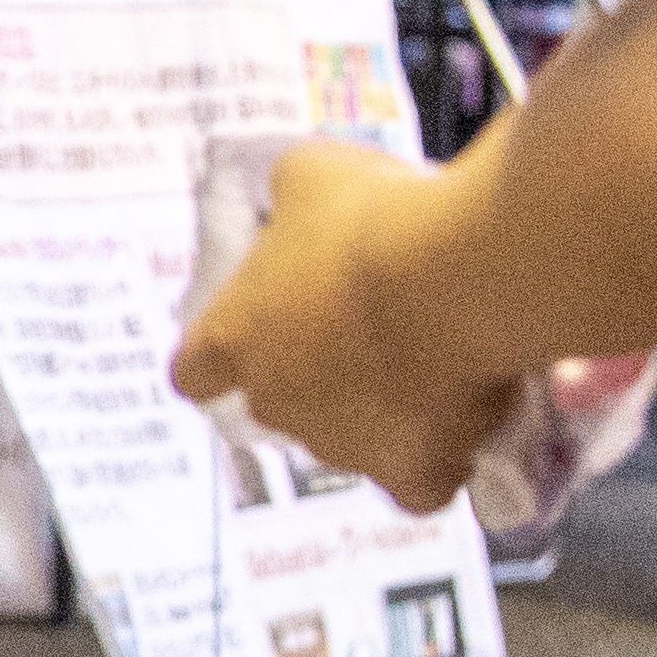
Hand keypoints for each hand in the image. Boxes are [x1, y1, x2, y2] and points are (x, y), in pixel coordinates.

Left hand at [170, 141, 529, 504]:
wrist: (457, 278)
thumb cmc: (372, 219)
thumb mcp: (309, 175)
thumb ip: (288, 199)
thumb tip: (292, 199)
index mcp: (233, 337)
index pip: (195, 371)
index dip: (222, 356)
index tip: (253, 336)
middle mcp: (276, 403)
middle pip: (280, 401)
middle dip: (316, 373)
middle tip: (369, 325)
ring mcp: (343, 446)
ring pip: (352, 438)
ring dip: (380, 408)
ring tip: (431, 355)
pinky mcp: (412, 472)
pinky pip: (418, 481)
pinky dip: (436, 460)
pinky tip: (461, 424)